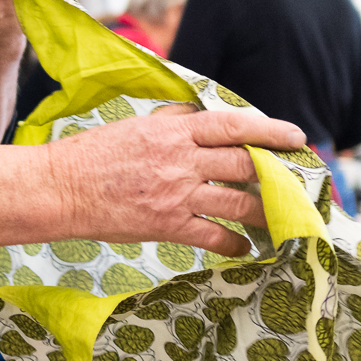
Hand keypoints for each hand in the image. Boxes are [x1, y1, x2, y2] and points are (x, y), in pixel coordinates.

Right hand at [48, 106, 306, 256]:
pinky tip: (245, 247)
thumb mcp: (137, 125)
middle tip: (297, 181)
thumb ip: (173, 120)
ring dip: (265, 211)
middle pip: (244, 164)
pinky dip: (235, 243)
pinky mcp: (168, 225)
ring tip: (281, 217)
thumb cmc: (94, 155)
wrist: (62, 188)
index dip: (270, 130)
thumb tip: (201, 114)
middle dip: (277, 173)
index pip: (234, 125)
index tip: (295, 137)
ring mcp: (176, 194)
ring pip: (238, 202)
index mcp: (174, 130)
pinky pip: (214, 236)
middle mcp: (181, 159)